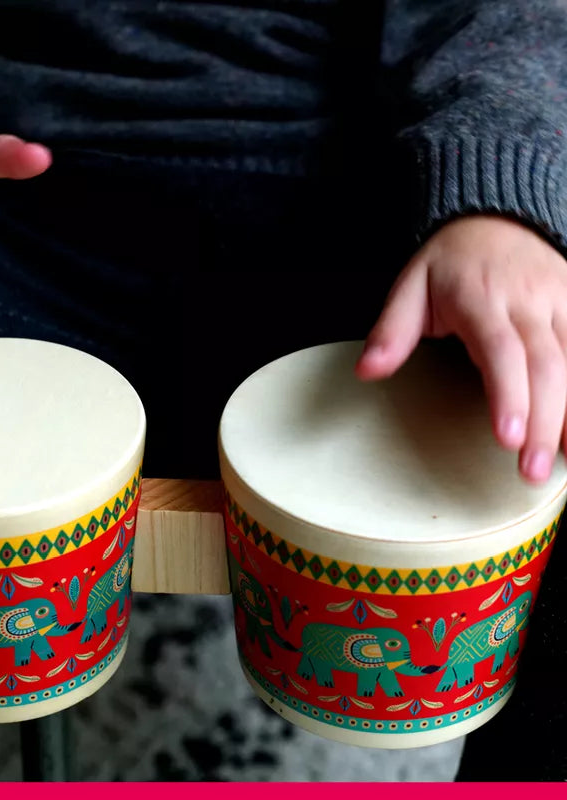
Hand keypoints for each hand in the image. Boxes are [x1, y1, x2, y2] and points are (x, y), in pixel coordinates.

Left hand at [356, 215, 566, 483]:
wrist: (498, 216)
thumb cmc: (449, 262)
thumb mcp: (409, 286)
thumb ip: (391, 331)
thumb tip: (365, 371)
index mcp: (482, 300)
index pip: (501, 352)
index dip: (507, 395)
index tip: (505, 438)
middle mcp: (530, 303)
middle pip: (547, 365)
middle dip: (543, 421)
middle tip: (529, 472)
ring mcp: (562, 302)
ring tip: (565, 462)